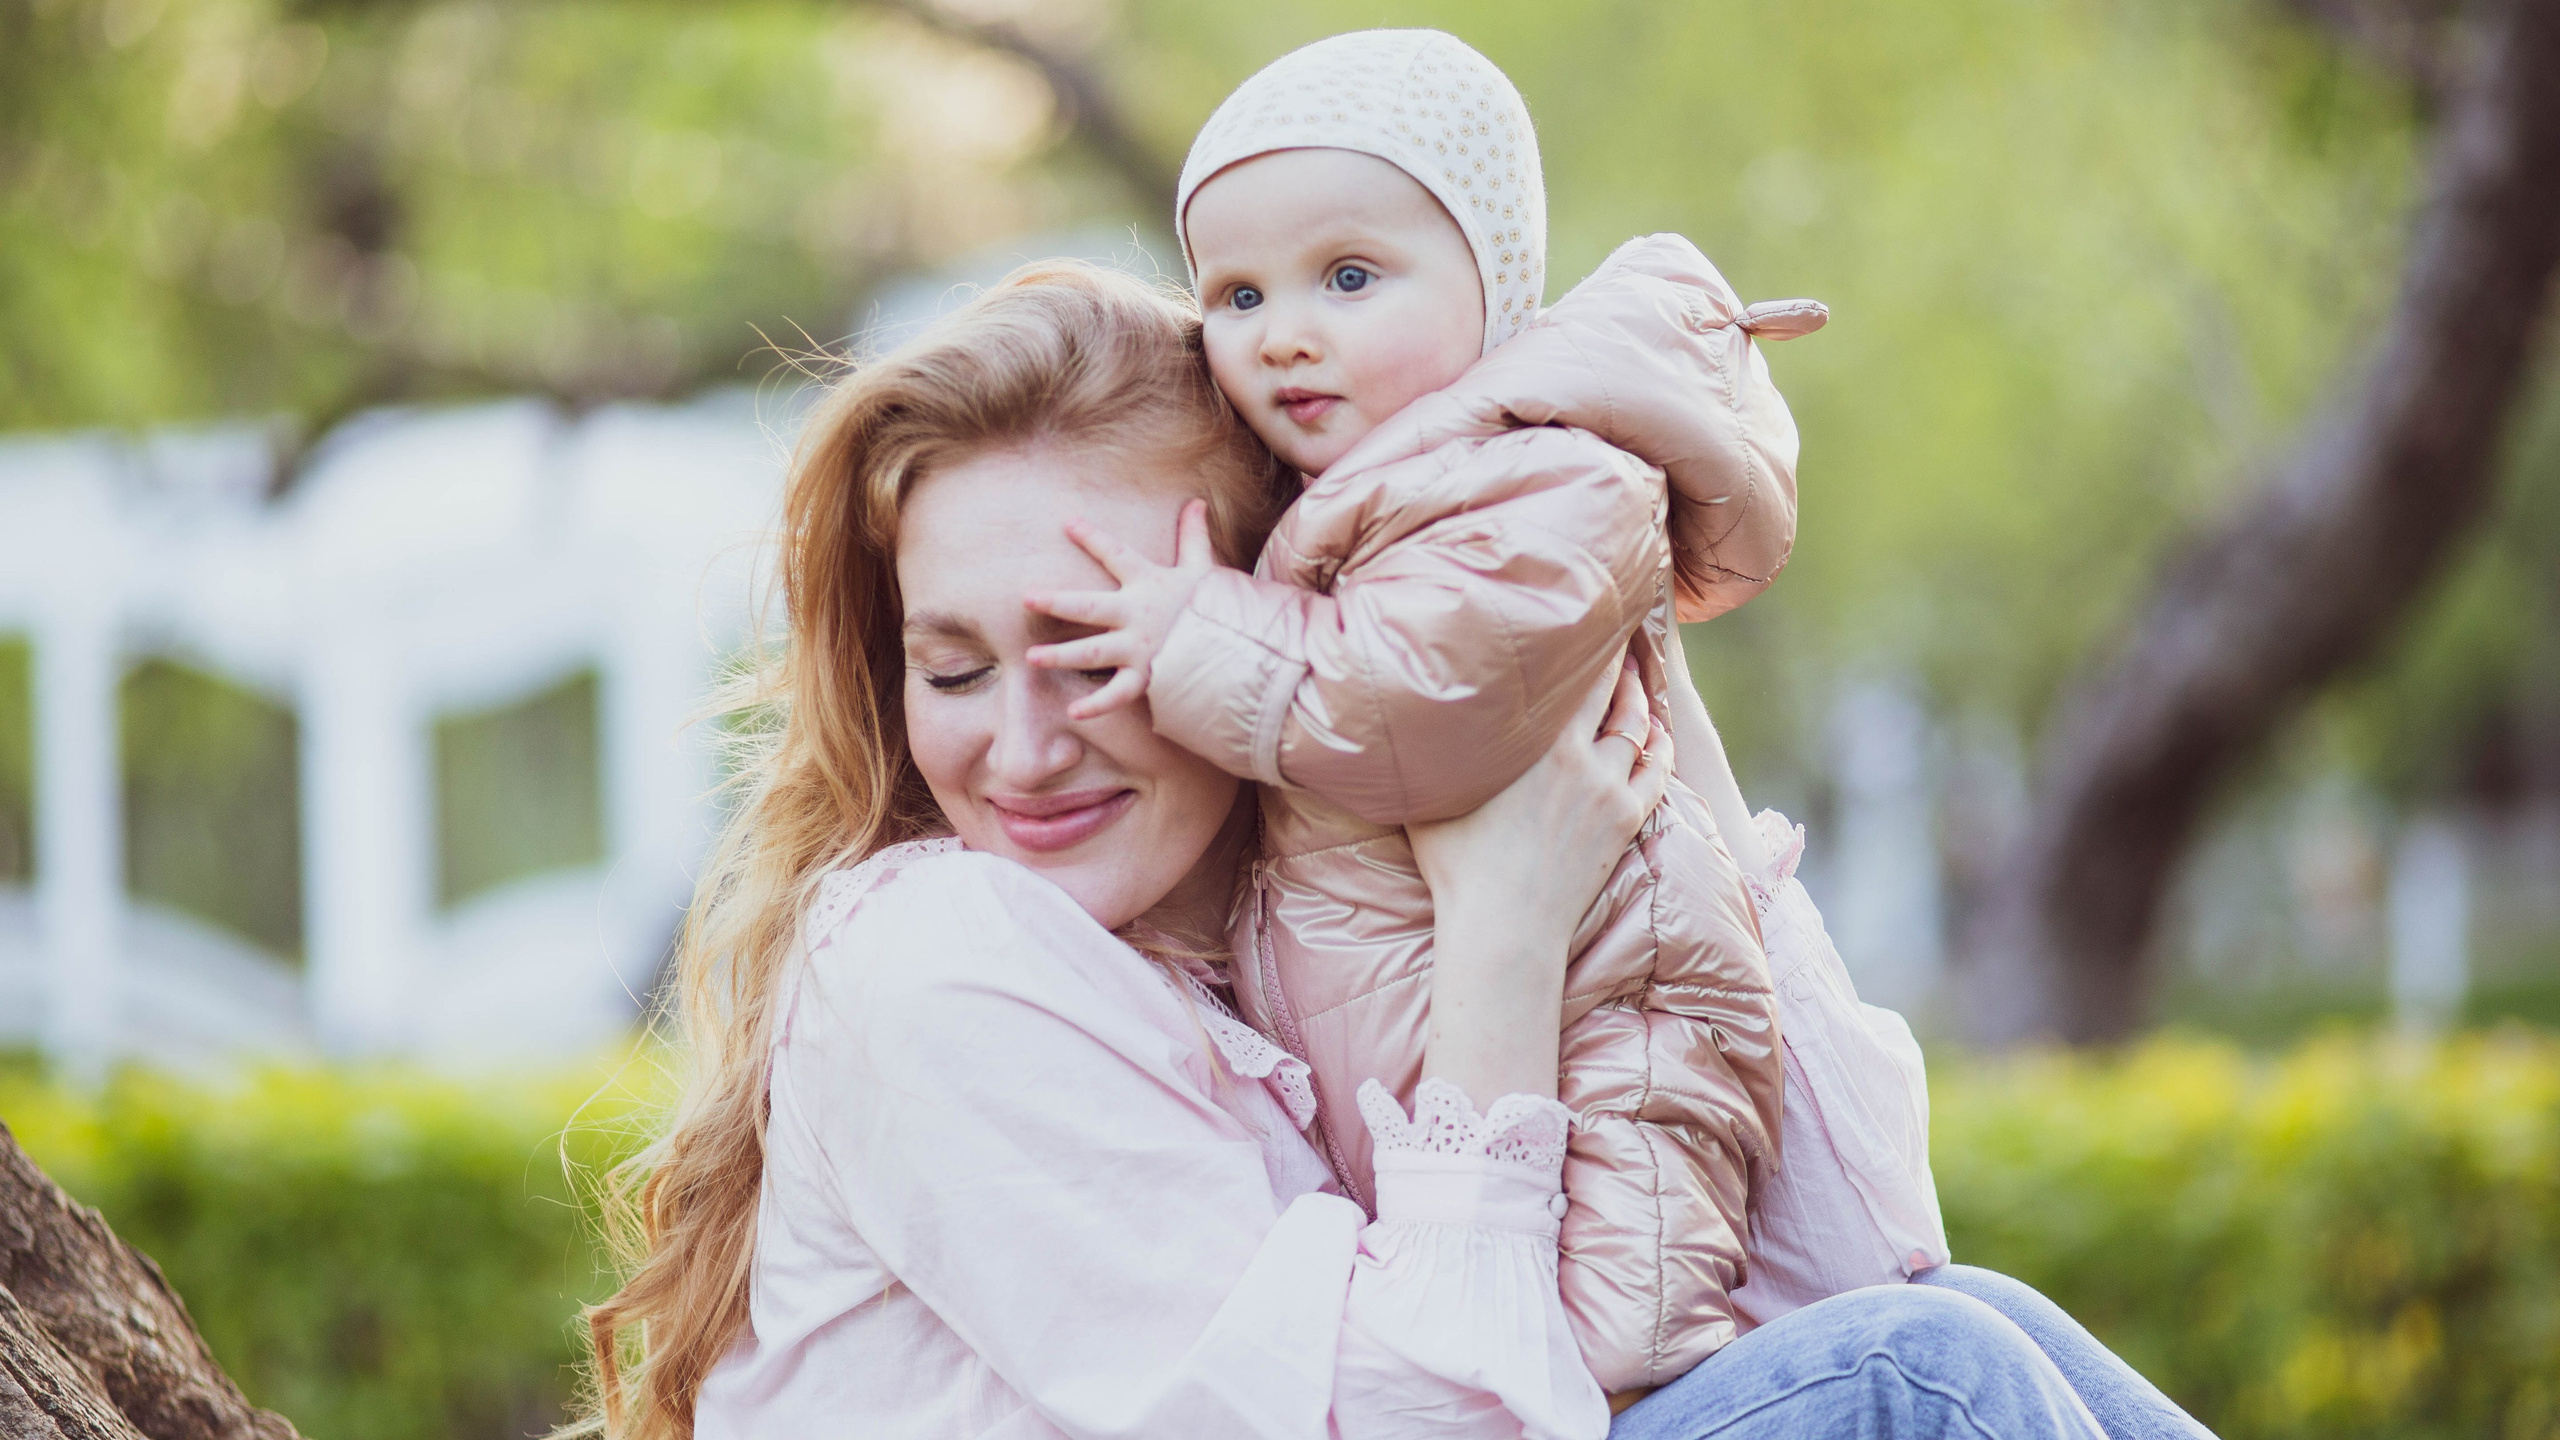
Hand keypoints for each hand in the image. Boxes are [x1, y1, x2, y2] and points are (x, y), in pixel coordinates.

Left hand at [1024, 499, 1217, 719]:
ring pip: (1092, 652)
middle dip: (1056, 602)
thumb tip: (1197, 502)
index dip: (1092, 538)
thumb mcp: (1203, 567)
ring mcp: (1138, 648)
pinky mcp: (1146, 677)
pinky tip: (1073, 710)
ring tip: (1032, 658)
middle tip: (1027, 598)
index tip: (1068, 524)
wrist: (1242, 644)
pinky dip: (1097, 704)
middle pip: (1089, 606)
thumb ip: (1193, 536)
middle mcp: (1136, 615)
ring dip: (1061, 655)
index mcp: (1148, 584)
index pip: (1115, 554)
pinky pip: (1118, 693)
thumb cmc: (1217, 604)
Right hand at [1410, 652, 1668, 1103]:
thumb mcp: (1429, 788)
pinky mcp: (1626, 819)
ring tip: (1636, 674)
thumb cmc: (1454, 860)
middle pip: (1612, 686)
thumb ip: (1428, 740)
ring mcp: (1609, 786)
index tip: (1584, 607)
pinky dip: (1659, 743)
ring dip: (1640, 696)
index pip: (1572, 666)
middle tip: (1620, 625)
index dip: (1583, 634)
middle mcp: (1579, 752)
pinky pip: (1657, 768)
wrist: (1503, 927)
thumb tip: (1391, 698)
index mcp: (1534, 736)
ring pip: (1637, 724)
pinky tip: (1656, 730)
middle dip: (1618, 654)